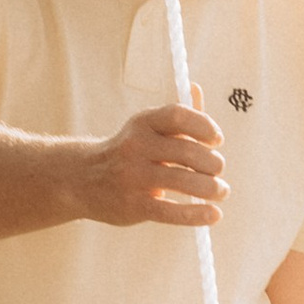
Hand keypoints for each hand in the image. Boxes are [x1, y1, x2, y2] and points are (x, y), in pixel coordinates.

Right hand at [83, 88, 227, 229]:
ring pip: (183, 181)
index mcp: (142, 123)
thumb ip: (175, 116)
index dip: (204, 126)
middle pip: (186, 150)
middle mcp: (136, 146)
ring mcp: (134, 176)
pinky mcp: (134, 205)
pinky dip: (197, 214)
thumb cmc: (127, 152)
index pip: (178, 115)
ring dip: (210, 187)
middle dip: (212, 162)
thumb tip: (197, 89)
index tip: (217, 139)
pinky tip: (214, 214)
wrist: (81, 179)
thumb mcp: (145, 128)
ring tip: (221, 191)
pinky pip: (171, 211)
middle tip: (218, 169)